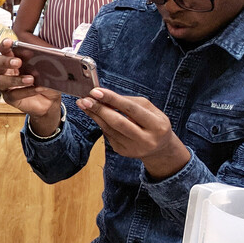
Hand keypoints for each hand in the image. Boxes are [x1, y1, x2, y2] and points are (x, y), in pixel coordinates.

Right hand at [0, 38, 62, 127]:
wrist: (51, 100)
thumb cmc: (46, 81)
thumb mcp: (47, 67)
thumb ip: (42, 58)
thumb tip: (42, 51)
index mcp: (14, 60)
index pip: (5, 50)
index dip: (5, 46)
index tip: (9, 42)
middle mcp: (7, 71)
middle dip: (5, 61)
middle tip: (18, 62)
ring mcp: (7, 85)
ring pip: (1, 80)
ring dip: (15, 79)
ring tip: (31, 79)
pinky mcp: (11, 98)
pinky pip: (14, 94)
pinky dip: (26, 91)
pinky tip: (37, 88)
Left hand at [76, 88, 190, 178]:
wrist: (160, 147)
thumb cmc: (154, 122)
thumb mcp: (150, 109)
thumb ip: (129, 102)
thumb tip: (104, 96)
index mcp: (157, 125)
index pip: (131, 109)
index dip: (113, 99)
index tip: (96, 91)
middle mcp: (145, 139)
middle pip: (117, 122)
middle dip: (99, 109)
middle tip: (84, 99)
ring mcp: (133, 148)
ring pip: (108, 129)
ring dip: (94, 115)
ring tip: (83, 103)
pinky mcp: (122, 151)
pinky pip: (107, 134)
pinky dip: (100, 122)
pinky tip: (95, 114)